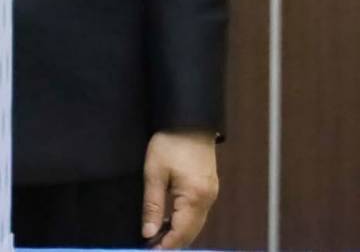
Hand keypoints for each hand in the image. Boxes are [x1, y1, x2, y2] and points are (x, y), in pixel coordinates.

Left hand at [141, 129, 218, 248]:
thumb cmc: (170, 142)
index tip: (150, 250)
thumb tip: (148, 232)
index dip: (165, 246)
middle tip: (152, 246)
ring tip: (157, 238)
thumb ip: (152, 205)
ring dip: (178, 234)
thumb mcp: (154, 173)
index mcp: (194, 197)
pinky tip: (169, 222)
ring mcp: (211, 194)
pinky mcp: (209, 188)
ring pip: (196, 225)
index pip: (181, 233)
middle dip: (172, 243)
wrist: (189, 121)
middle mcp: (207, 199)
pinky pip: (198, 214)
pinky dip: (185, 222)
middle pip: (191, 233)